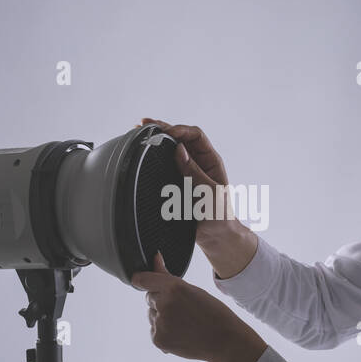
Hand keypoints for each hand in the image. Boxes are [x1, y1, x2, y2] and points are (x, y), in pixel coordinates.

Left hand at [131, 250, 266, 361]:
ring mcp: (160, 323)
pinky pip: (153, 330)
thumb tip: (155, 258)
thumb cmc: (212, 312)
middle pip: (149, 297)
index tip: (142, 281)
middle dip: (160, 301)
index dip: (142, 280)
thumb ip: (167, 276)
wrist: (225, 341)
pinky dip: (163, 332)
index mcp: (173, 287)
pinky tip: (181, 333)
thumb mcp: (192, 289)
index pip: (142, 279)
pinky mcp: (158, 340)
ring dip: (162, 317)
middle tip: (182, 309)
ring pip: (151, 315)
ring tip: (184, 323)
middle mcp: (164, 304)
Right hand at [138, 118, 238, 239]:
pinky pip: (165, 164)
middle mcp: (198, 163)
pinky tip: (144, 150)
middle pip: (181, 138)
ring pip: (171, 149)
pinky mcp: (177, 182)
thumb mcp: (210, 193)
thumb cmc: (220, 216)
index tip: (166, 132)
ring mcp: (187, 172)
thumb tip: (180, 149)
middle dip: (164, 128)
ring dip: (157, 139)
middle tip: (145, 124)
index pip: (196, 136)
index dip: (181, 130)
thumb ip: (195, 172)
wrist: (217, 237)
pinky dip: (154, 155)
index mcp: (211, 161)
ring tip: (141, 131)